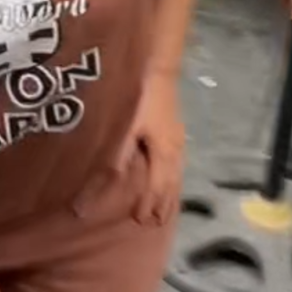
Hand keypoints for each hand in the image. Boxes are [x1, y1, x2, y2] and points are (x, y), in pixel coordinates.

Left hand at [114, 69, 185, 226]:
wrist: (158, 68)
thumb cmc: (139, 97)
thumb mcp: (125, 128)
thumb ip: (119, 156)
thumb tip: (114, 181)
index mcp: (163, 152)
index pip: (155, 187)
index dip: (147, 204)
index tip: (139, 220)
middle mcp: (175, 150)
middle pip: (170, 184)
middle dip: (163, 204)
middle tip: (156, 223)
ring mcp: (178, 139)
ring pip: (176, 175)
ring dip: (169, 194)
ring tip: (165, 209)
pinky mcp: (175, 131)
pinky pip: (176, 164)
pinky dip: (172, 178)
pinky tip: (168, 178)